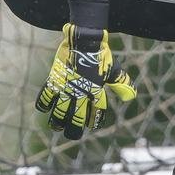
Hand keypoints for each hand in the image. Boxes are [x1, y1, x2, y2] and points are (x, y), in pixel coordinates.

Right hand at [35, 24, 136, 139]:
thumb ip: (121, 84)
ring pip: (59, 112)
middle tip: (72, 134)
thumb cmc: (100, 55)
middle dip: (74, 129)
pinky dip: (44, 104)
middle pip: (76, 118)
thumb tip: (131, 98)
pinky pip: (45, 97)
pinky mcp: (54, 81)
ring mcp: (66, 87)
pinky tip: (44, 108)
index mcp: (96, 91)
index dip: (95, 121)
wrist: (84, 40)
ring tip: (57, 126)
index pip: (97, 113)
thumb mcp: (113, 70)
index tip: (92, 126)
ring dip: (57, 121)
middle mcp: (81, 92)